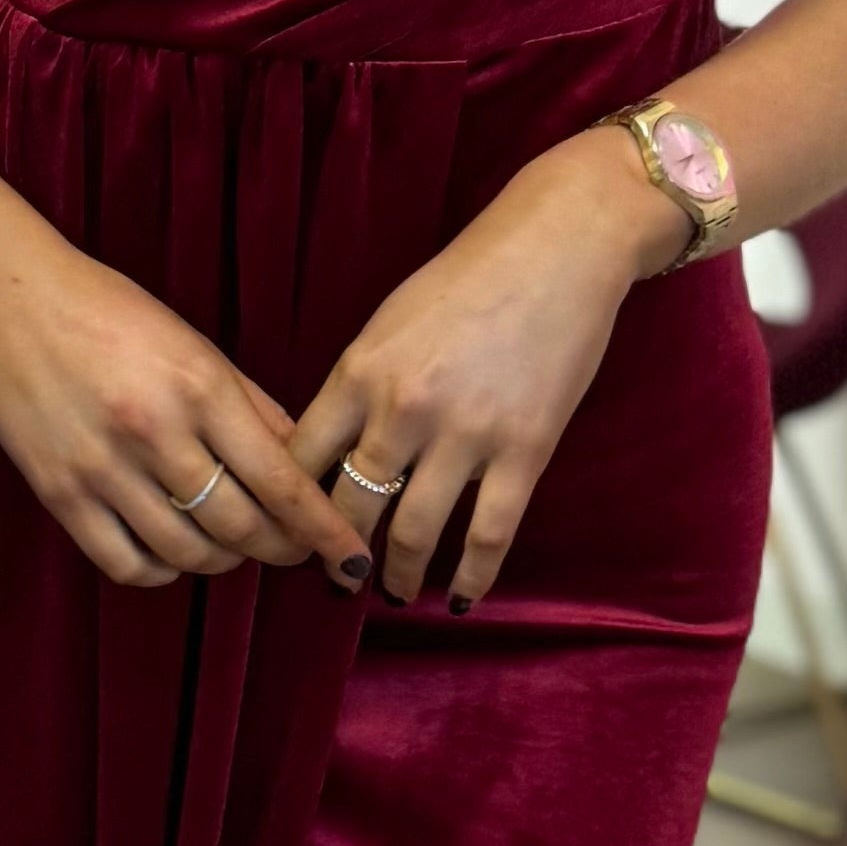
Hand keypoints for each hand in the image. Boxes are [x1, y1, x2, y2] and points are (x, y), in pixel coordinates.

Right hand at [0, 218, 370, 593]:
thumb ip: (253, 407)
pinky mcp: (59, 493)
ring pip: (188, 553)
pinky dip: (161, 570)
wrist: (8, 297)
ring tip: (229, 542)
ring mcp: (103, 468)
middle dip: (278, 550)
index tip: (351, 560)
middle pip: (241, 528)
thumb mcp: (195, 345)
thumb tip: (304, 464)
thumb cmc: (109, 312)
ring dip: (222, 559)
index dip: (322, 532)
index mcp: (200, 388)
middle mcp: (155, 433)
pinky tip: (171, 551)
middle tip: (288, 547)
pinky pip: (125, 564)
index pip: (281, 482)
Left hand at [289, 129, 683, 609]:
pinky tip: (460, 597)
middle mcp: (402, 410)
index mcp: (359, 373)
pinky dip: (471, 576)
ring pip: (412, 532)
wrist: (560, 247)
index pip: (299, 461)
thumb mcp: (390, 321)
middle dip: (336, 554)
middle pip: (349, 508)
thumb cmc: (470, 277)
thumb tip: (333, 449)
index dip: (286, 508)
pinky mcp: (524, 451)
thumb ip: (360, 385)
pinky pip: (488, 533)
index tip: (286, 535)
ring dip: (397, 574)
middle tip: (334, 577)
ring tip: (392, 592)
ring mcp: (464, 435)